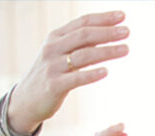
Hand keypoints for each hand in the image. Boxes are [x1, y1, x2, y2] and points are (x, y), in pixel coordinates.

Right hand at [10, 11, 129, 132]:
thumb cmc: (51, 74)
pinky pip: (75, 78)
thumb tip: (108, 33)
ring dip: (106, 51)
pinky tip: (106, 72)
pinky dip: (91, 74)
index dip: (103, 18)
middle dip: (107, 32)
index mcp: (56, 37)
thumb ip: (81, 44)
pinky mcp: (54, 85)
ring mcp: (52, 66)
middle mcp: (53, 48)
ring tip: (126, 49)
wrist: (27, 99)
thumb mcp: (62, 54)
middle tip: (127, 31)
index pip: (82, 23)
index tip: (122, 16)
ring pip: (82, 55)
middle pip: (83, 36)